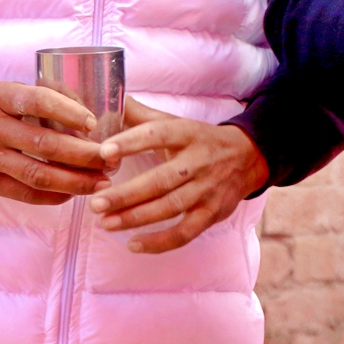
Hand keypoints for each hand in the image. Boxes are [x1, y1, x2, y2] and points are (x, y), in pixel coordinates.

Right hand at [0, 82, 112, 205]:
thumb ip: (34, 100)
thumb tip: (84, 114)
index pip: (37, 100)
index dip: (68, 111)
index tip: (94, 122)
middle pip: (44, 143)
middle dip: (84, 154)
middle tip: (111, 158)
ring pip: (37, 173)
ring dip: (74, 180)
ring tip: (101, 182)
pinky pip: (22, 193)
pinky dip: (51, 196)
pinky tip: (72, 193)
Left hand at [88, 98, 271, 253]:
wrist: (248, 157)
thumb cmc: (198, 139)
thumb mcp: (175, 122)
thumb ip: (140, 116)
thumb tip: (107, 98)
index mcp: (186, 133)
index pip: (157, 135)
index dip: (131, 142)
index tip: (105, 151)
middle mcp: (198, 161)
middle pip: (161, 180)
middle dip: (126, 194)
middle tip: (96, 202)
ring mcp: (207, 190)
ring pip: (170, 207)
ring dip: (136, 218)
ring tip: (105, 223)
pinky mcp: (212, 214)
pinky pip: (185, 233)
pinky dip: (159, 242)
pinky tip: (133, 244)